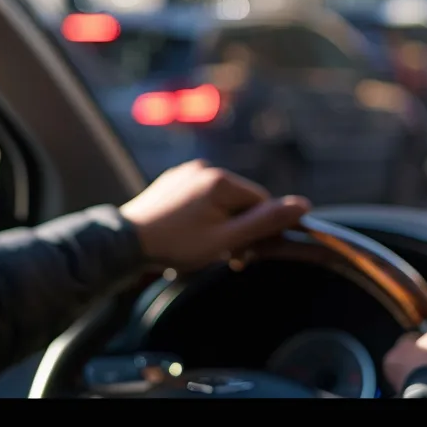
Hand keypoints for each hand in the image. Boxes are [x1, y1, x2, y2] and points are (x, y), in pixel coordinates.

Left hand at [119, 159, 309, 271]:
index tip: (244, 254)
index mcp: (220, 179)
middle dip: (238, 229)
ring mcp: (186, 173)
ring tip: (202, 249)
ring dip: (221, 225)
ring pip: (221, 202)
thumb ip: (264, 222)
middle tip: (224, 257)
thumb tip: (303, 206)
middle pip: (240, 201)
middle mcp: (204, 168)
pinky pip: (200, 199)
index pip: (260, 201)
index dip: (258, 229)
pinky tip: (189, 236)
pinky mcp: (172, 182)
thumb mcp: (226, 240)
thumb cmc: (176, 245)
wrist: (124, 243)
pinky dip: (203, 218)